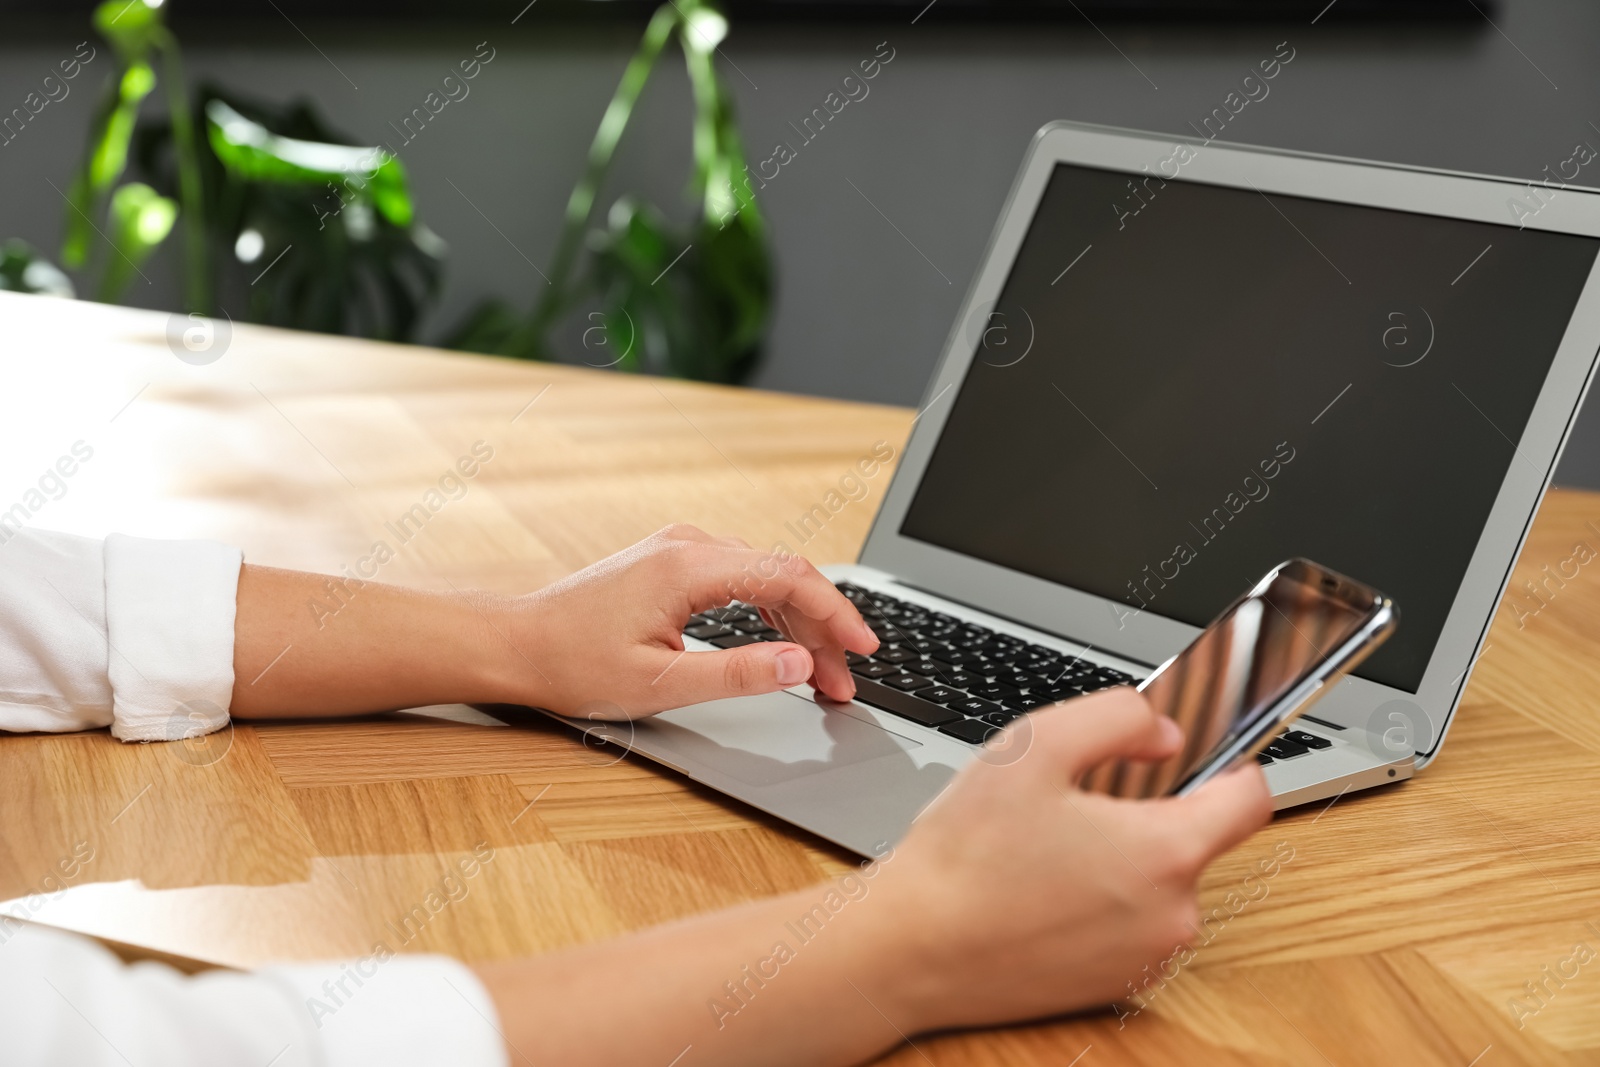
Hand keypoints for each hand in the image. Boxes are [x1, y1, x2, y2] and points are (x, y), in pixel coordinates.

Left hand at [500, 524, 878, 717]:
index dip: (837, 614)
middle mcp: (689, 545)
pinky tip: (785, 646)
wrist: (515, 643)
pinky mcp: (673, 564)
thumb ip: (737, 674)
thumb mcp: (660, 684)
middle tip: (845, 684)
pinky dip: (771, 612)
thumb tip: (800, 665)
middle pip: (784, 576)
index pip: (789, 577)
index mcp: (689, 566)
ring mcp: (681, 550)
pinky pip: (741, 579)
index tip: (865, 650)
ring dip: (799, 624)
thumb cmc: (573, 664)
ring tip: (823, 676)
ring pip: (766, 578)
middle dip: (823, 630)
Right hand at [858, 686, 1272, 1032]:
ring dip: (1121, 861)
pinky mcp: (1115, 985)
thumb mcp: (1034, 746)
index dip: (1231, 764)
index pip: (1250, 799)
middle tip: (1076, 802)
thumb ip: (1118, 718)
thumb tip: (1165, 734)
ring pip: (1159, 884)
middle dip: (1147, 813)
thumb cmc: (965, 856)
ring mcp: (1146, 958)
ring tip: (1046, 851)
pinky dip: (1100, 904)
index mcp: (1164, 852)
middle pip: (1194, 841)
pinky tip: (1041, 891)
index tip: (1201, 757)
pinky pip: (1130, 926)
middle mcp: (1172, 915)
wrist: (912, 951)